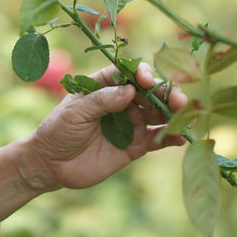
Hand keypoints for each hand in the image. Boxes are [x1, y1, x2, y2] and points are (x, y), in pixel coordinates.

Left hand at [20, 62, 187, 193]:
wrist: (51, 164)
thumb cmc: (58, 129)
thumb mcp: (75, 111)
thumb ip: (102, 101)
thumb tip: (129, 90)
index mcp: (106, 85)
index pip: (130, 73)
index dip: (143, 74)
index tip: (147, 81)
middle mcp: (122, 101)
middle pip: (151, 92)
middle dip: (167, 93)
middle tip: (178, 101)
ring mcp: (131, 123)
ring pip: (159, 113)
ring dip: (174, 113)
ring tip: (186, 116)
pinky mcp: (135, 146)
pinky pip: (158, 139)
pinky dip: (171, 137)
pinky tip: (181, 137)